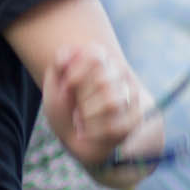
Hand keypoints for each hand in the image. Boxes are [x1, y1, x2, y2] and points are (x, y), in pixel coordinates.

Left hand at [45, 43, 150, 167]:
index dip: (78, 72)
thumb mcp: (54, 85)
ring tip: (78, 119)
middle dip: (81, 98)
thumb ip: (58, 67)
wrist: (73, 135)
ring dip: (88, 115)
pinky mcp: (135, 118)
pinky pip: (116, 126)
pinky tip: (84, 132)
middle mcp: (120, 72)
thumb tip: (65, 54)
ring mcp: (132, 95)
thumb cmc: (64, 106)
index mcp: (101, 58)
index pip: (96, 56)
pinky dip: (94, 132)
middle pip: (102, 81)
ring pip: (111, 103)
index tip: (65, 85)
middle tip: (73, 107)